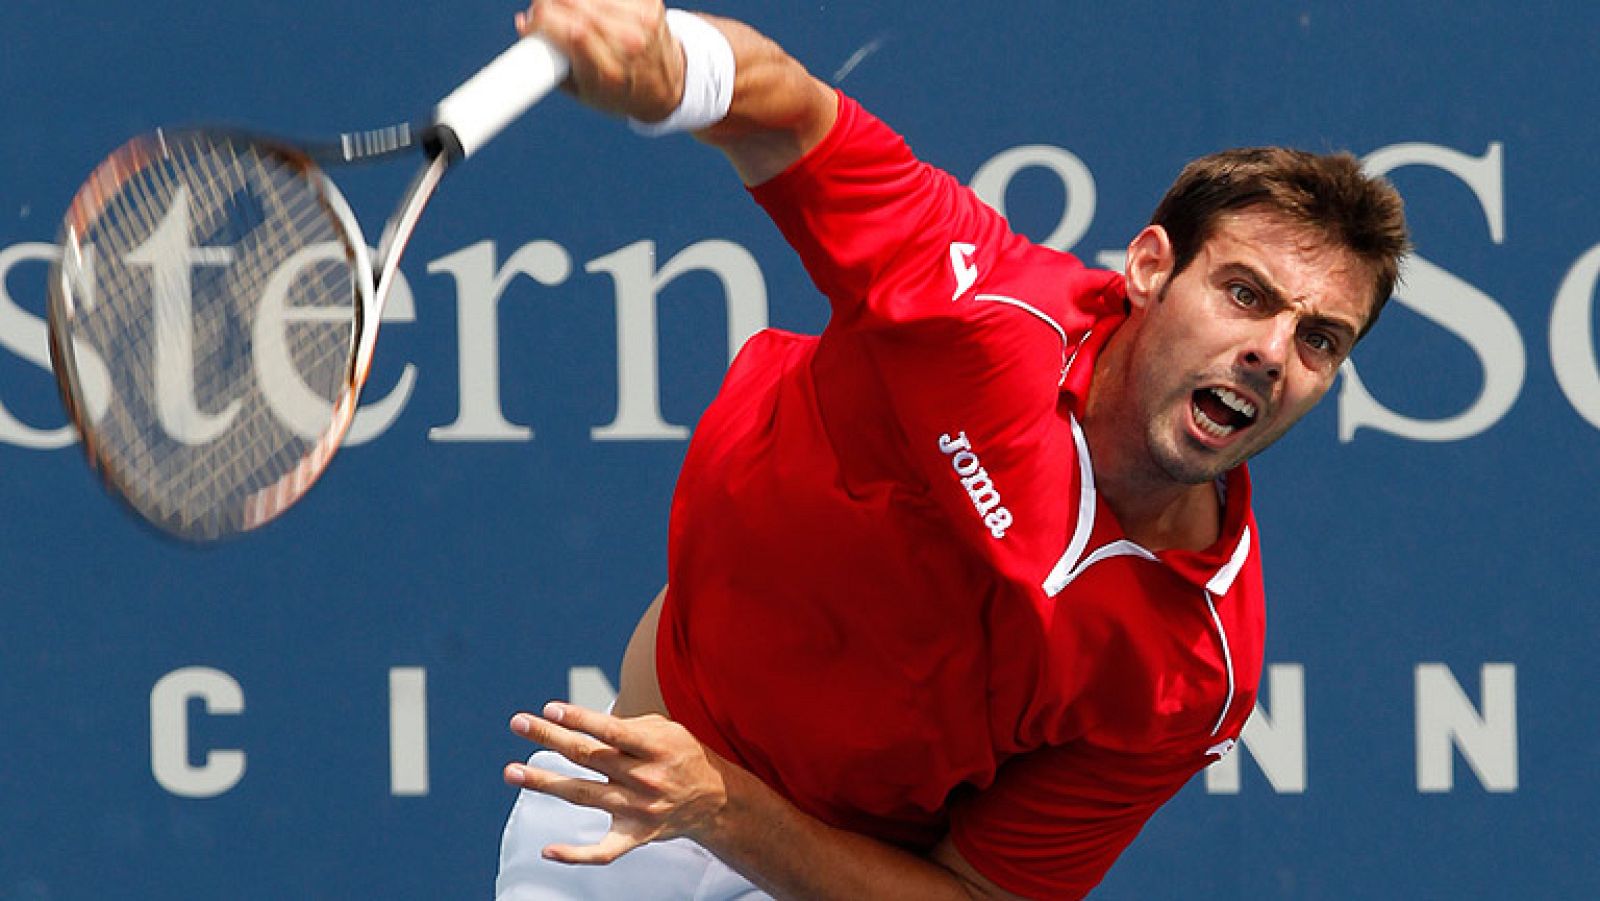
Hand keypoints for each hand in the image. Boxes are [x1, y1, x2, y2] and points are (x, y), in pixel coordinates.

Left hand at [504, 701, 729, 863]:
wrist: (714, 799)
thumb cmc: (681, 755)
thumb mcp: (665, 729)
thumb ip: (626, 725)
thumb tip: (582, 722)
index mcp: (655, 747)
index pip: (611, 732)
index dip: (580, 720)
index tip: (550, 709)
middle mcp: (645, 779)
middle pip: (588, 757)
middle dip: (549, 737)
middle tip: (518, 723)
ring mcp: (638, 810)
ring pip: (583, 795)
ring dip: (544, 782)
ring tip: (512, 771)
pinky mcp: (635, 837)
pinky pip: (602, 852)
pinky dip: (576, 854)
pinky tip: (548, 850)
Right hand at [515, 0, 683, 122]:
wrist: (666, 85)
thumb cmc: (617, 91)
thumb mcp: (580, 90)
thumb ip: (548, 62)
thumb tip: (522, 24)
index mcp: (610, 74)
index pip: (573, 32)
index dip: (543, 19)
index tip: (531, 22)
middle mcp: (629, 45)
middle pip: (577, 4)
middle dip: (550, 3)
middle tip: (544, 10)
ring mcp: (642, 21)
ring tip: (568, 8)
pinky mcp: (649, 1)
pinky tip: (590, 4)